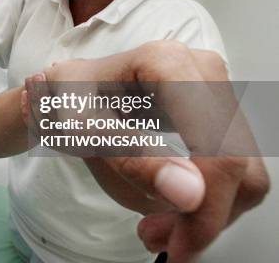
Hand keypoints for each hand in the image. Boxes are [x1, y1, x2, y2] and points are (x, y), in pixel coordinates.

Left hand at [23, 41, 269, 261]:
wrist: (68, 91)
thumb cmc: (66, 101)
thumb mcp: (82, 131)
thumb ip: (132, 157)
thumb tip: (190, 192)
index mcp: (166, 63)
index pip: (216, 148)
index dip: (206, 207)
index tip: (178, 244)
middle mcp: (200, 70)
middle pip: (235, 164)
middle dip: (200, 215)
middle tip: (153, 235)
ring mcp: (214, 89)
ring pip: (242, 173)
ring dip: (204, 212)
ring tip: (154, 225)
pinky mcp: (217, 112)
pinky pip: (232, 170)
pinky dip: (205, 200)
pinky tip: (166, 207)